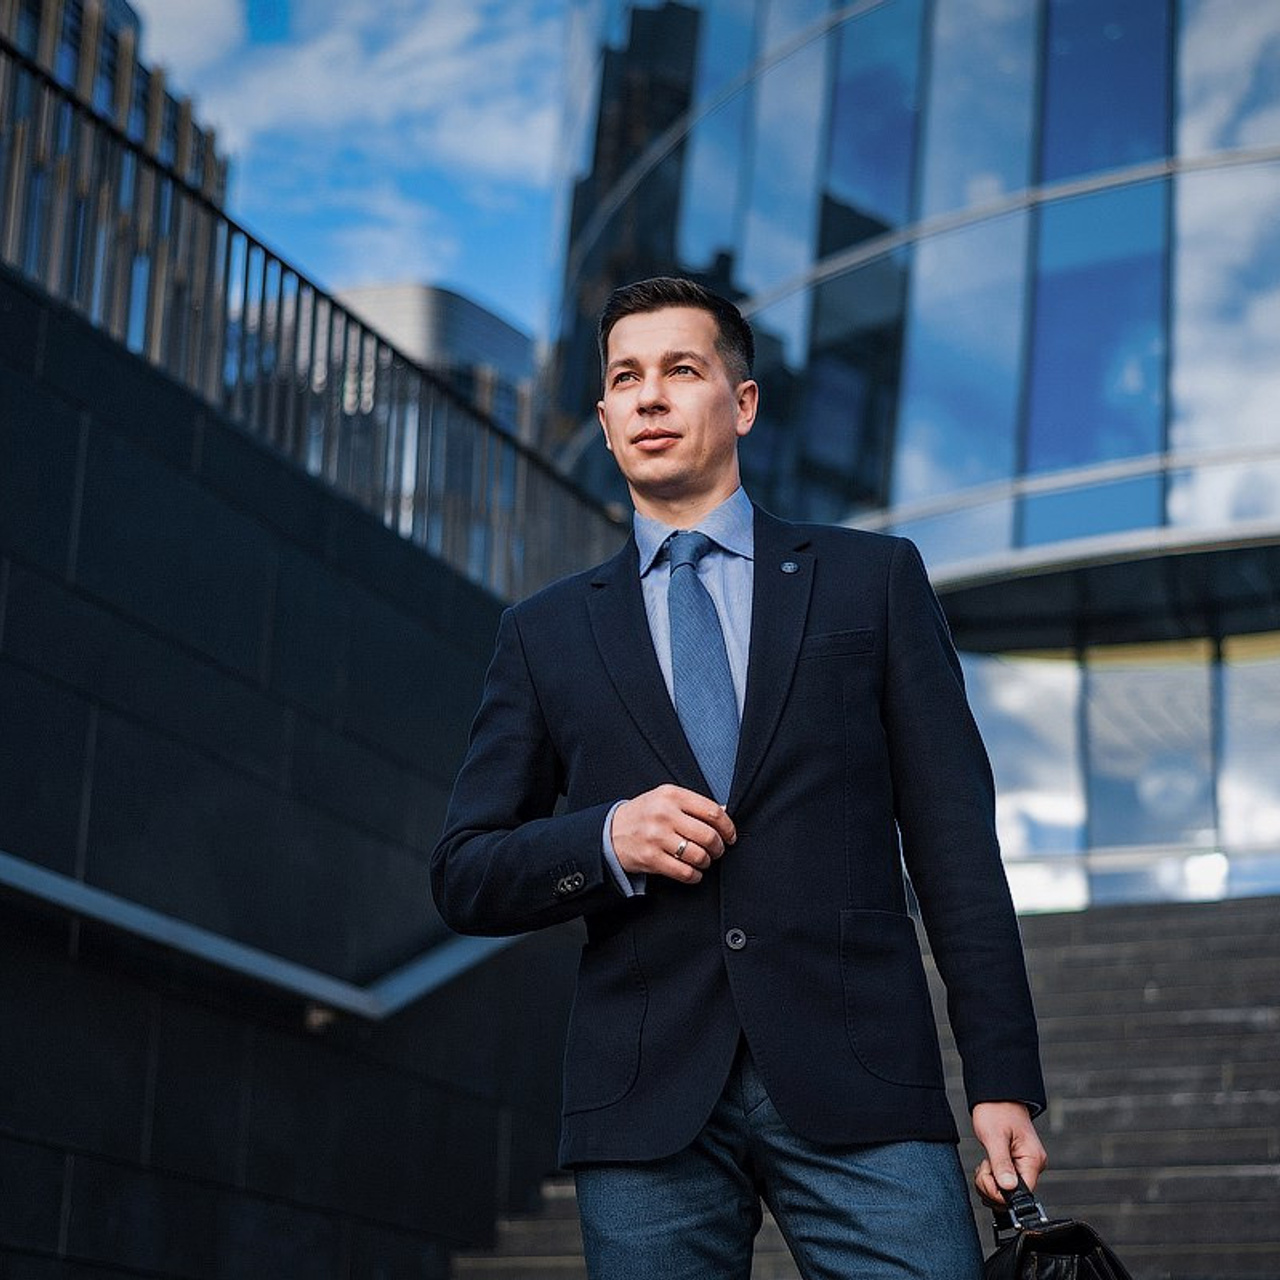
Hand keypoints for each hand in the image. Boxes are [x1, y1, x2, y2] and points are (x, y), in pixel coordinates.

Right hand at [610, 784, 735, 883]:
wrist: (610, 831)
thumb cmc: (643, 815)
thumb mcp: (666, 799)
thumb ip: (694, 805)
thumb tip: (725, 813)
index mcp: (671, 795)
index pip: (712, 812)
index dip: (728, 827)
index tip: (730, 836)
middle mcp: (664, 814)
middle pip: (708, 836)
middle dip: (719, 848)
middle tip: (717, 850)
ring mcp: (656, 837)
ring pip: (698, 856)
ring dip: (706, 862)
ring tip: (703, 860)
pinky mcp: (650, 858)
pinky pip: (684, 872)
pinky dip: (695, 875)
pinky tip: (693, 871)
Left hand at [971, 1101, 1046, 1205]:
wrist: (996, 1096)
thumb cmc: (997, 1110)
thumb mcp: (994, 1137)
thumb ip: (1001, 1164)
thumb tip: (1008, 1188)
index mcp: (1033, 1160)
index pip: (1021, 1194)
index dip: (1000, 1192)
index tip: (987, 1175)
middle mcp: (1032, 1165)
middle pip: (1012, 1196)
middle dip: (992, 1186)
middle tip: (984, 1166)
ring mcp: (1024, 1165)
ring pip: (1006, 1191)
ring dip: (990, 1182)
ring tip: (986, 1162)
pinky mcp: (1015, 1164)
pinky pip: (1003, 1182)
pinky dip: (991, 1178)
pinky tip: (988, 1164)